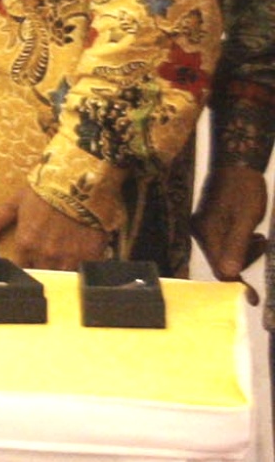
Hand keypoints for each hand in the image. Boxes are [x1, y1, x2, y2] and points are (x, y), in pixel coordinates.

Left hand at [0, 185, 109, 270]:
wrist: (79, 182)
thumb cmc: (44, 190)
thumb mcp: (13, 203)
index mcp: (26, 244)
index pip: (19, 268)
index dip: (22, 267)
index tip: (25, 263)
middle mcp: (46, 255)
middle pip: (41, 275)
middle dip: (40, 271)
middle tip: (43, 262)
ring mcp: (69, 258)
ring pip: (61, 277)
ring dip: (59, 273)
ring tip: (60, 262)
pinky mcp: (90, 257)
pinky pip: (83, 272)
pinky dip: (80, 269)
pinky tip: (79, 260)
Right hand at [193, 165, 268, 306]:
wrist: (236, 162)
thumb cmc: (244, 189)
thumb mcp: (246, 218)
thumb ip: (237, 246)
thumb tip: (229, 274)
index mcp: (207, 233)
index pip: (220, 268)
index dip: (238, 284)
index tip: (253, 299)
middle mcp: (200, 232)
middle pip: (222, 261)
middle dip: (245, 259)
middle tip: (262, 241)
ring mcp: (203, 226)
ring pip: (225, 252)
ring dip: (245, 250)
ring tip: (259, 235)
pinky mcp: (209, 221)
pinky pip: (224, 241)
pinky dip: (240, 242)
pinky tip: (251, 231)